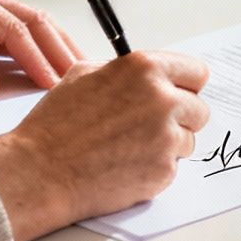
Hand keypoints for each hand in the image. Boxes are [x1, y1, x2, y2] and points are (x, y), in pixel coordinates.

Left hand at [0, 0, 84, 98]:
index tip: (54, 82)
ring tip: (75, 73)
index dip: (38, 57)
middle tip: (81, 78)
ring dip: (52, 47)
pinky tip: (48, 68)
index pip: (14, 29)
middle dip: (59, 48)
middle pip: (33, 20)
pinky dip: (34, 49)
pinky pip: (13, 33)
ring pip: (29, 24)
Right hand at [0, 51, 212, 240]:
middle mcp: (162, 100)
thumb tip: (145, 76)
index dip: (186, 84)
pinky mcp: (164, 171)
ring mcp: (167, 137)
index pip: (196, 72)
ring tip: (129, 147)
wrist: (41, 171)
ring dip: (168, 144)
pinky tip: (125, 165)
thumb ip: (125, 71)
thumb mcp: (84, 74)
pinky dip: (155, 167)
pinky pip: (173, 166)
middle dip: (179, 117)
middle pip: (199, 108)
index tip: (180, 93)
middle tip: (150, 126)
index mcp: (145, 69)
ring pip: (188, 139)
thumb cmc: (56, 124)